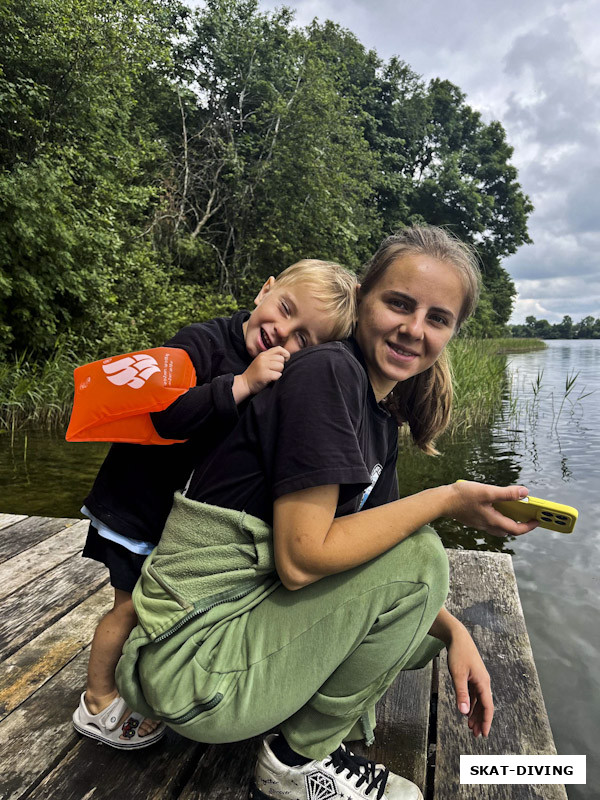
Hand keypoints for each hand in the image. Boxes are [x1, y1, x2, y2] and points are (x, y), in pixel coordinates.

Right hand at [232, 346, 289, 402]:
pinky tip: (270, 379)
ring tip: (271, 374)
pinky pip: (278, 375)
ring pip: (281, 366)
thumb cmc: (255, 374)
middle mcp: (263, 358)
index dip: (285, 354)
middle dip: (280, 366)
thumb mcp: (261, 361)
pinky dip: (276, 378)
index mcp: (263, 354)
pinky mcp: (264, 375)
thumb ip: (271, 357)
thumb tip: (285, 357)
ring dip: (278, 372)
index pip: (279, 348)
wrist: (244, 383)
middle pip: (281, 359)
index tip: (285, 360)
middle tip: (273, 371)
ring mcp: (263, 366)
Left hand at [446, 623, 493, 737]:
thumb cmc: (458, 654)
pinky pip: (474, 694)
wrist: (457, 637)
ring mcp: (478, 679)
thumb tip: (464, 712)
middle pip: (484, 706)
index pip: (488, 707)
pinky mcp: (472, 676)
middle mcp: (483, 682)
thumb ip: (461, 693)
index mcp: (483, 682)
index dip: (486, 721)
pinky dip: (471, 704)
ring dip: (475, 714)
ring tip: (470, 727)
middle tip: (475, 734)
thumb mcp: (457, 674)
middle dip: (480, 721)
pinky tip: (466, 711)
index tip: (484, 734)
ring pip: (479, 701)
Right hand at [447, 481, 538, 537]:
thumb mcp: (487, 492)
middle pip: (508, 531)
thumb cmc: (463, 496)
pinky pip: (490, 521)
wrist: (442, 501)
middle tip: (526, 515)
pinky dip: (498, 516)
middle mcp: (487, 525)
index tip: (538, 520)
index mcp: (493, 521)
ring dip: (508, 521)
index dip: (529, 526)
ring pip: (498, 527)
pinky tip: (494, 505)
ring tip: (512, 509)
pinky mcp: (473, 519)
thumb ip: (507, 493)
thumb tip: (525, 492)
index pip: (516, 529)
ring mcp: (479, 523)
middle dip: (519, 525)